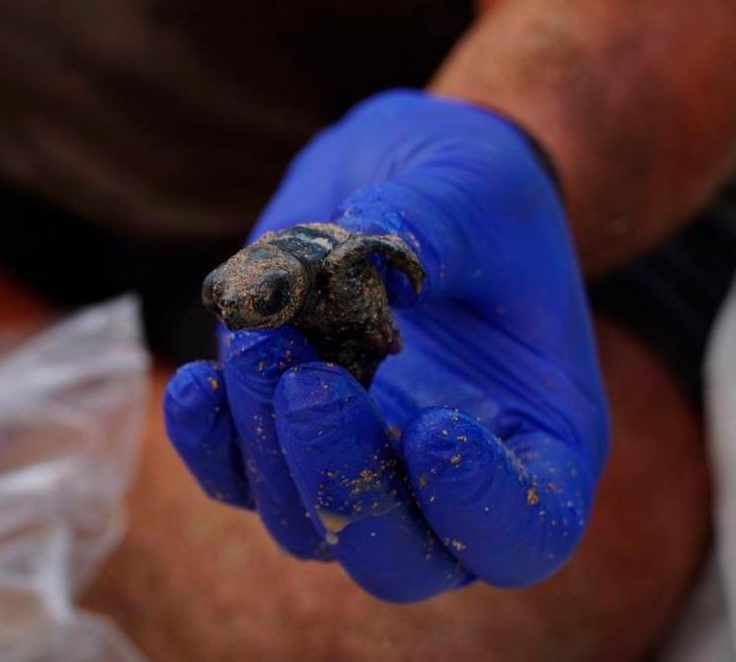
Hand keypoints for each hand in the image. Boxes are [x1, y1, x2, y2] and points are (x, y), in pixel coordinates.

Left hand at [164, 90, 608, 601]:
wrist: (406, 173)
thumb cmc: (472, 188)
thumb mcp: (474, 187)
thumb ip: (428, 227)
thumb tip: (353, 265)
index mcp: (541, 437)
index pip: (529, 531)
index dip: (481, 510)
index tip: (435, 429)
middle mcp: (447, 480)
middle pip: (400, 561)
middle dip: (345, 488)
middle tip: (310, 386)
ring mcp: (360, 468)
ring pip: (305, 527)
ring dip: (268, 442)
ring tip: (260, 333)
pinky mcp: (280, 441)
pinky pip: (236, 481)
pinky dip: (208, 444)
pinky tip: (194, 384)